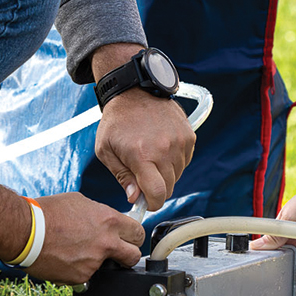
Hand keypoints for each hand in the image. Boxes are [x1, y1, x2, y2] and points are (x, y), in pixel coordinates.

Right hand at [24, 191, 146, 284]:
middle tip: (118, 252)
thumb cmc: (48, 213)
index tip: (129, 237)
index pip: (138, 232)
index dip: (134, 235)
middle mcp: (106, 243)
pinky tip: (65, 258)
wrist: (26, 231)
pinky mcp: (80, 277)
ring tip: (75, 250)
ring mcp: (94, 263)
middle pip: (133, 256)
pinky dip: (77, 269)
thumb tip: (106, 221)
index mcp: (109, 222)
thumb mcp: (80, 202)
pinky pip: (85, 275)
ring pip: (105, 267)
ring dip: (95, 261)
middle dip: (127, 255)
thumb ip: (99, 214)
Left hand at [93, 88, 193, 211]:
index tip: (146, 202)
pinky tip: (161, 149)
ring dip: (165, 174)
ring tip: (151, 158)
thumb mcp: (106, 150)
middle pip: (169, 187)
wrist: (133, 92)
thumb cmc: (116, 122)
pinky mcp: (189, 135)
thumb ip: (122, 177)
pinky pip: (185, 160)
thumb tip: (135, 198)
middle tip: (143, 178)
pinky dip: (175, 161)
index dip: (152, 203)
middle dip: (156, 189)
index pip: (157, 193)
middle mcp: (164, 149)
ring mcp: (179, 141)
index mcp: (142, 155)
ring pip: (178, 175)